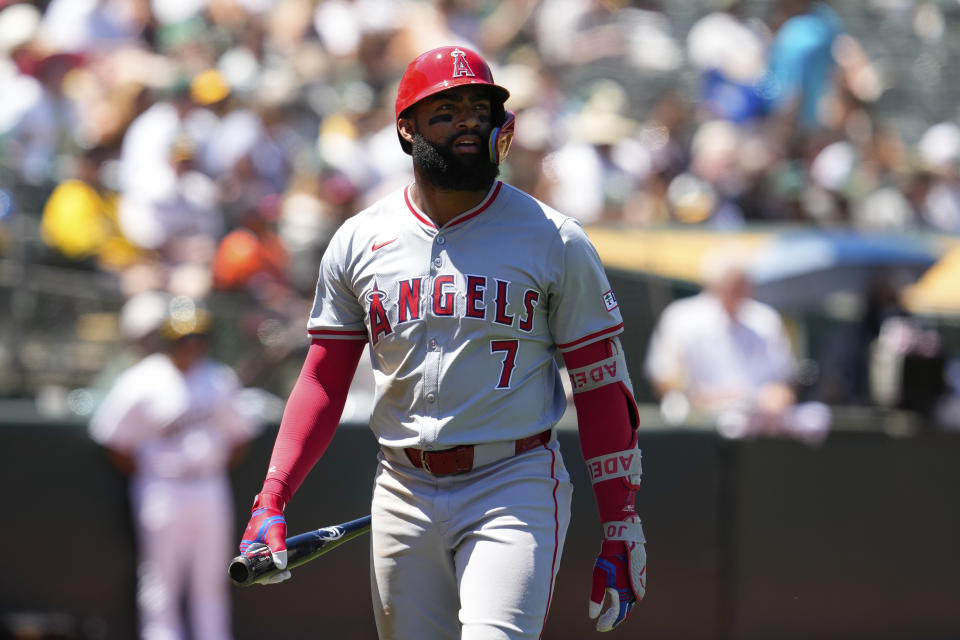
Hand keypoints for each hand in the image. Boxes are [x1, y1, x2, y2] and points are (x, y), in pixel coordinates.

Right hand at [239, 492, 290, 584]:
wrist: (270, 505)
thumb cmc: (270, 518)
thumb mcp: (276, 534)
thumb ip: (278, 549)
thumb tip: (281, 566)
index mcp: (246, 550)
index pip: (253, 571)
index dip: (265, 577)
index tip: (278, 577)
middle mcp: (247, 551)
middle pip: (257, 570)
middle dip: (271, 575)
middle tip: (286, 575)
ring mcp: (252, 548)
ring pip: (261, 565)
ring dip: (272, 570)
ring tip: (286, 573)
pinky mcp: (258, 545)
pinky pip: (263, 558)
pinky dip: (272, 563)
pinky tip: (282, 565)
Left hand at [589, 516, 645, 631]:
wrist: (622, 540)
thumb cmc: (609, 559)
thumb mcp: (599, 577)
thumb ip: (596, 598)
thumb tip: (592, 616)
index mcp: (624, 595)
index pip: (616, 616)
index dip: (608, 623)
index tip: (598, 627)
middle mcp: (633, 593)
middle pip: (624, 612)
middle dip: (613, 619)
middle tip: (602, 624)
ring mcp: (637, 586)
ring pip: (629, 603)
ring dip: (619, 610)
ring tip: (608, 615)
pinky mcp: (638, 579)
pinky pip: (632, 595)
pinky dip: (624, 600)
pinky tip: (617, 599)